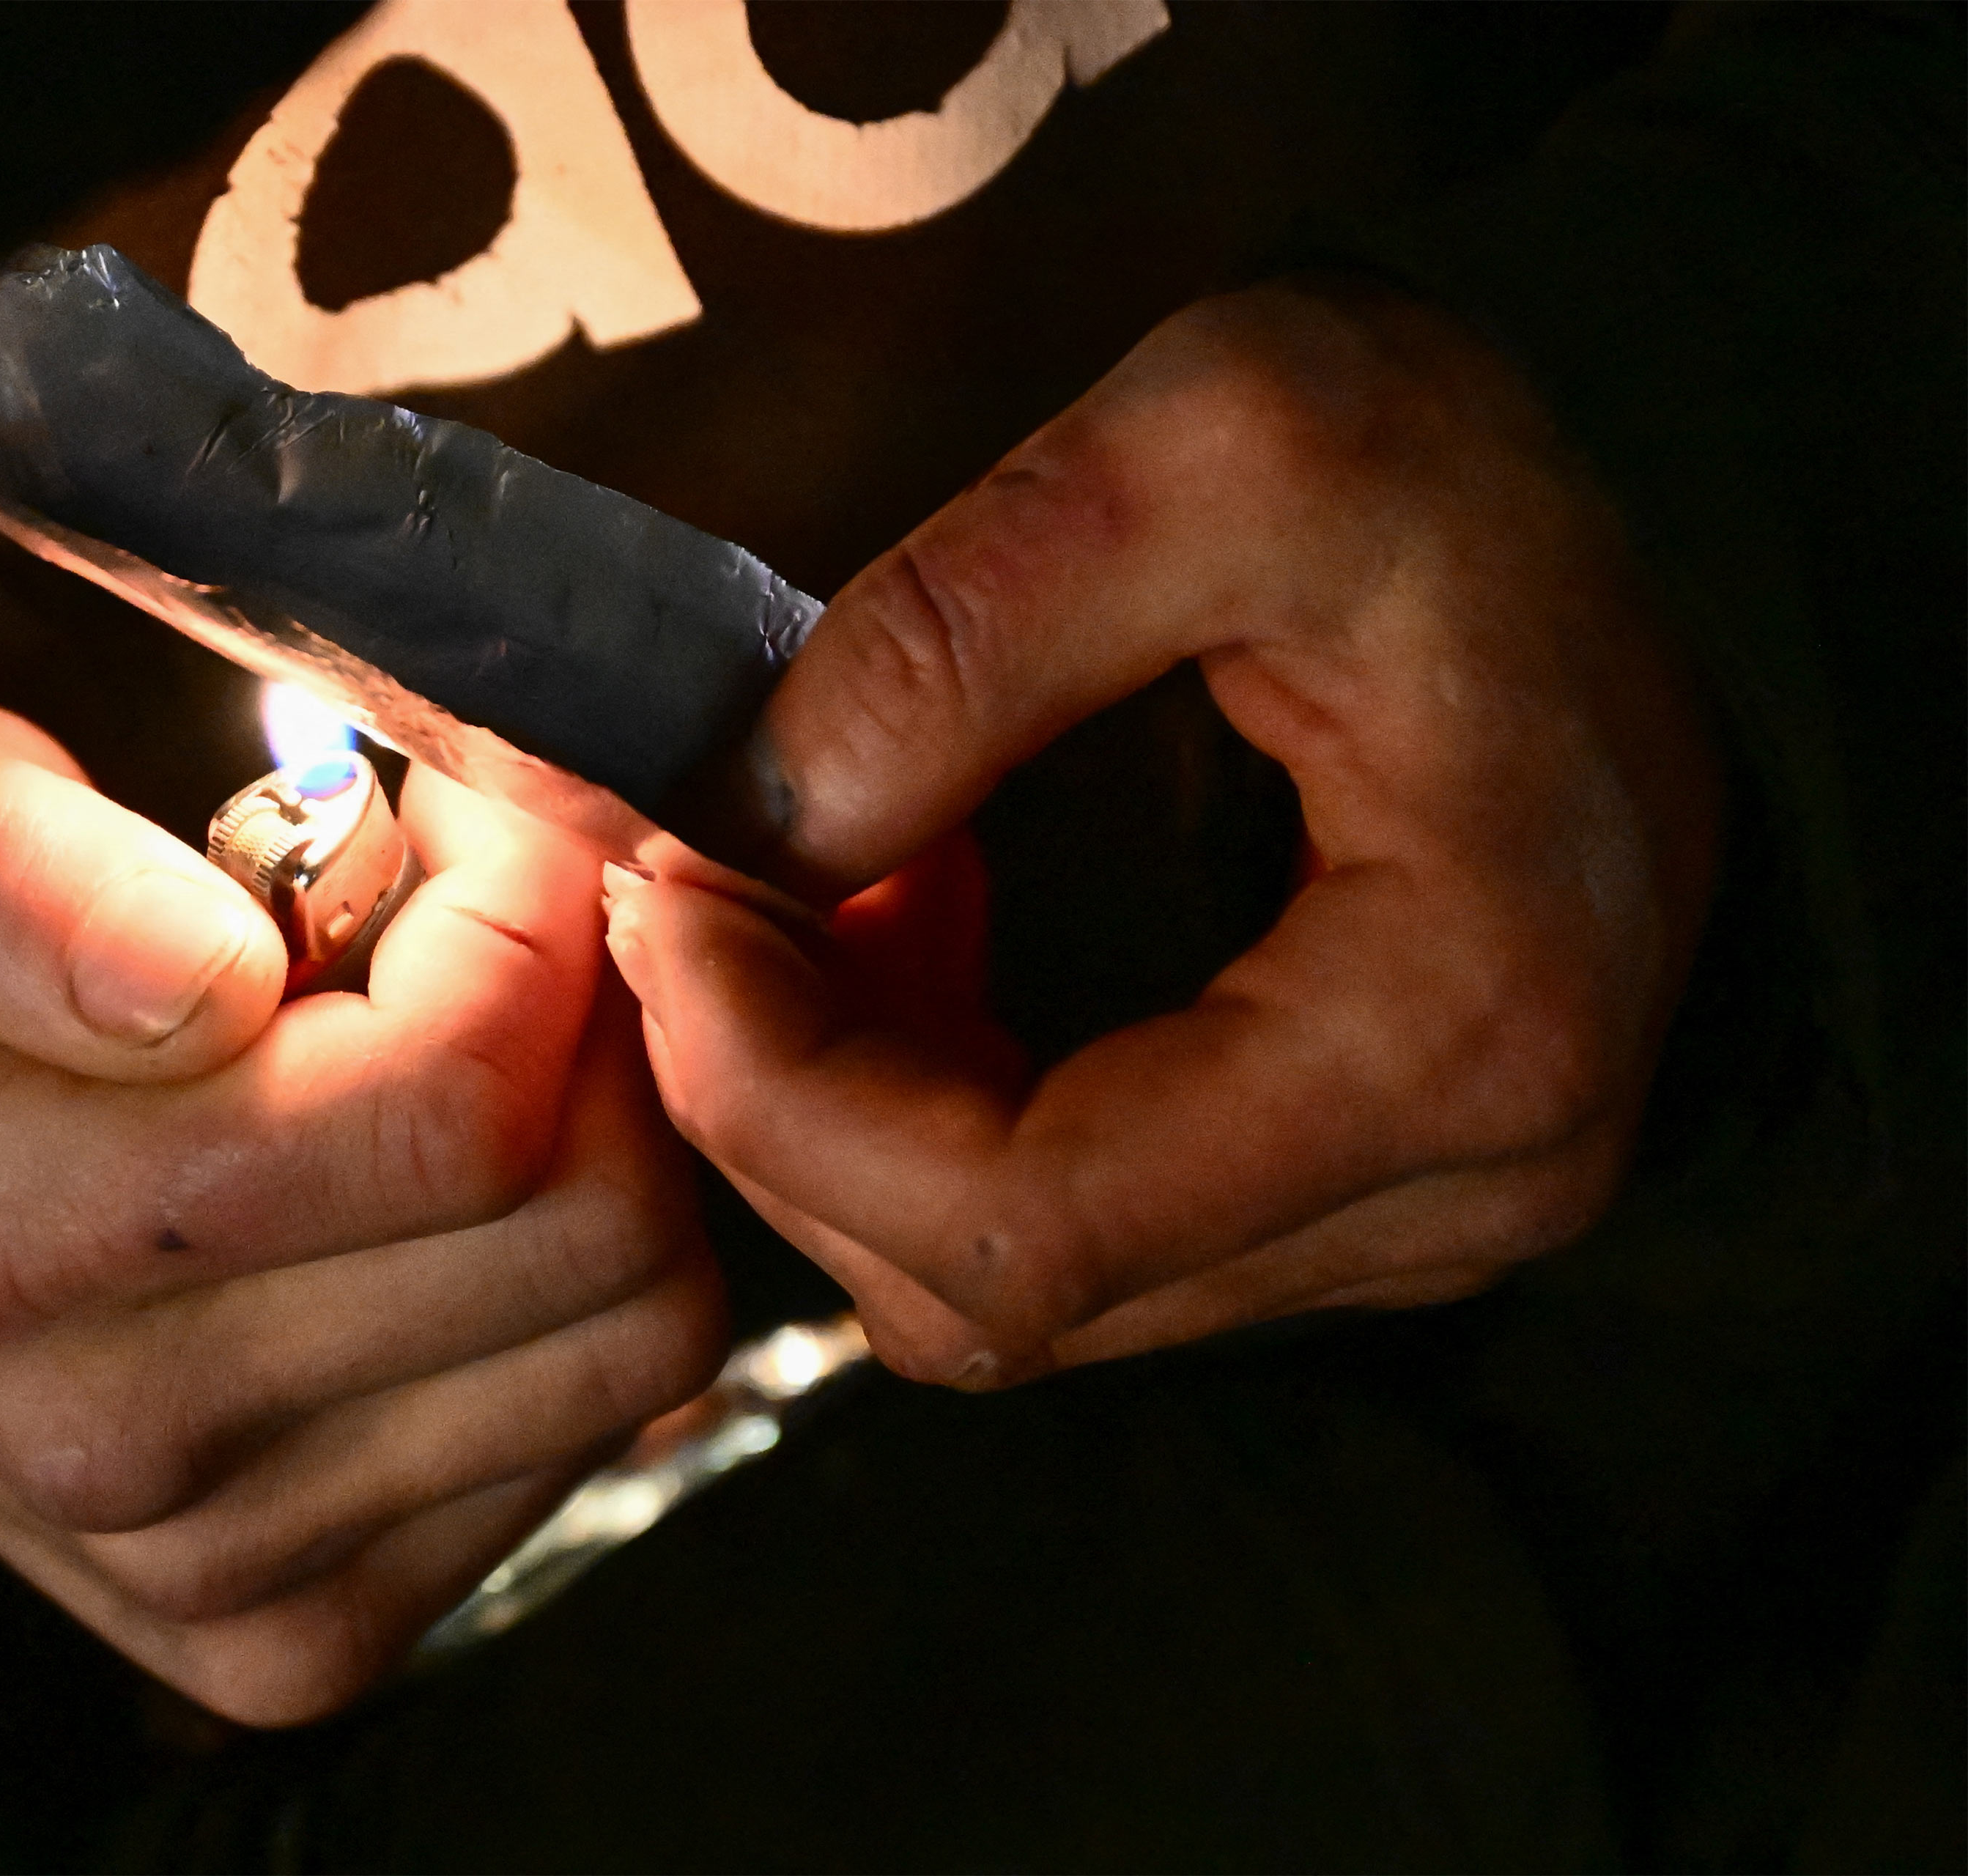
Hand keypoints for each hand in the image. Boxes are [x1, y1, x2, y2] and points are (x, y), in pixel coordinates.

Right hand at [0, 702, 722, 1723]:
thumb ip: (12, 873)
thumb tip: (213, 978)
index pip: (447, 1108)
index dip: (526, 921)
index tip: (466, 828)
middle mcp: (110, 1445)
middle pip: (587, 1231)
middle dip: (594, 1029)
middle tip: (480, 931)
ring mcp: (214, 1572)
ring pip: (633, 1339)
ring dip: (606, 1155)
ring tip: (458, 1059)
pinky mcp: (294, 1637)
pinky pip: (593, 1435)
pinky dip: (566, 1296)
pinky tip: (432, 1209)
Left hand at [609, 281, 1721, 1386]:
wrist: (1642, 519)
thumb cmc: (1459, 467)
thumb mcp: (1224, 434)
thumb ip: (968, 625)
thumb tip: (752, 822)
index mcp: (1456, 1034)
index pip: (1029, 1227)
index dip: (785, 1103)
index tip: (675, 901)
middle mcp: (1454, 1190)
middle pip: (997, 1295)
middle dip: (782, 1109)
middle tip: (692, 891)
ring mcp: (1407, 1215)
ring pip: (1008, 1288)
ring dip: (843, 1114)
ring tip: (795, 898)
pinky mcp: (1345, 1190)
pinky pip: (1066, 1231)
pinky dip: (923, 1112)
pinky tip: (897, 942)